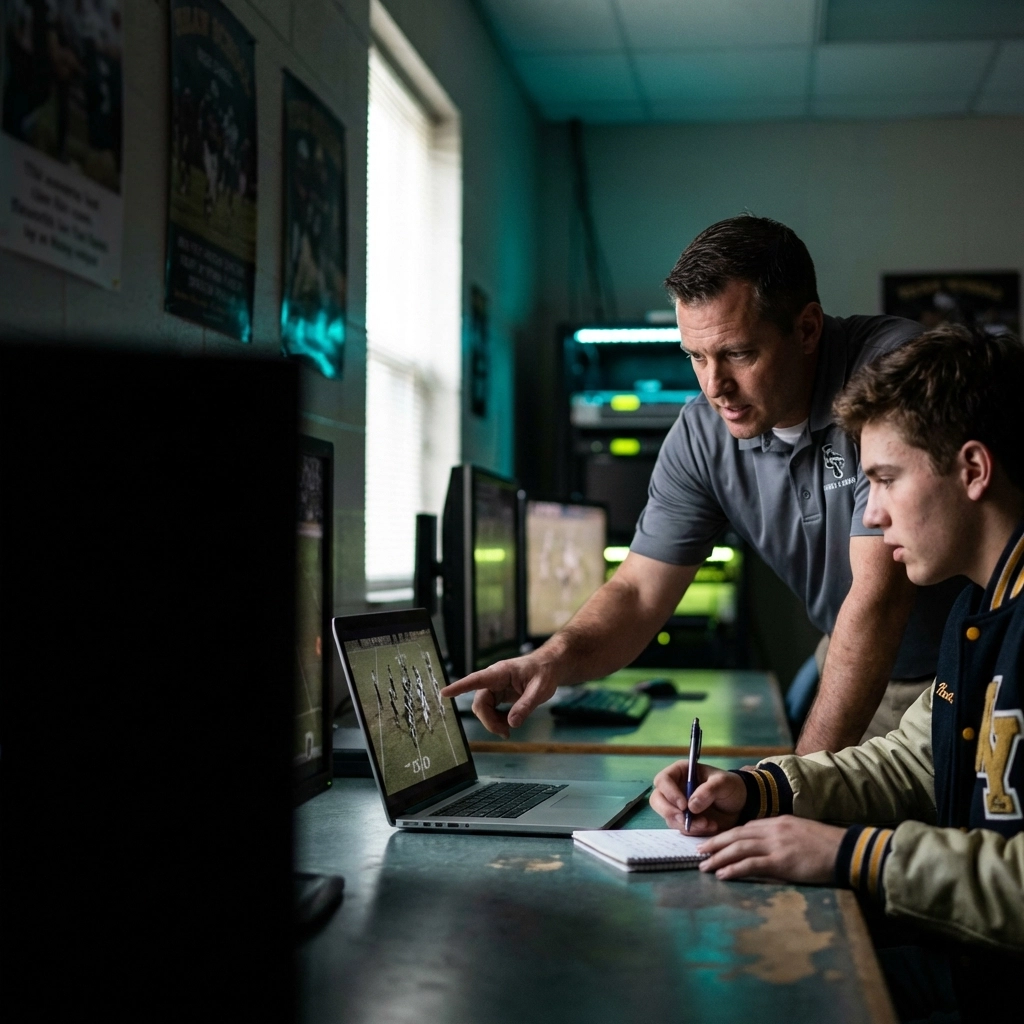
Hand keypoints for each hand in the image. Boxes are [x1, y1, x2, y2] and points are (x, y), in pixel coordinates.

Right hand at [440, 653, 559, 737]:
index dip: (460, 687)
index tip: (444, 692)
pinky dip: (497, 721)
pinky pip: (490, 711)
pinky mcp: (498, 695)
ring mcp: (494, 688)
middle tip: (505, 733)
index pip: (476, 679)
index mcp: (500, 672)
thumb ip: (526, 706)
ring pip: (483, 709)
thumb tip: (511, 724)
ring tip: (509, 730)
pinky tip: (509, 724)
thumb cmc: (544, 672)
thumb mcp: (540, 690)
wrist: (549, 667)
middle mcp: (493, 680)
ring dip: (493, 722)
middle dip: (489, 720)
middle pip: (480, 703)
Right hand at [649, 762, 746, 834]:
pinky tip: (710, 826)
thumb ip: (708, 790)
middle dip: (670, 812)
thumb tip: (691, 805)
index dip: (669, 793)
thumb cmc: (730, 786)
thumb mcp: (723, 783)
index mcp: (680, 773)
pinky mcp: (684, 820)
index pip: (663, 780)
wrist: (741, 804)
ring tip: (708, 823)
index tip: (683, 805)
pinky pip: (681, 828)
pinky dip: (694, 830)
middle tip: (685, 820)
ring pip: (669, 817)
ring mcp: (678, 806)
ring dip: (686, 824)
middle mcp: (674, 789)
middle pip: (657, 800)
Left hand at [698, 817, 844, 883]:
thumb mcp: (799, 832)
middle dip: (715, 843)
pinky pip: (751, 865)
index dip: (726, 835)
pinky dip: (734, 869)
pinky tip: (722, 874)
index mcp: (777, 822)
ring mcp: (776, 845)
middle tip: (699, 851)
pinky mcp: (781, 862)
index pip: (745, 827)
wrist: (845, 849)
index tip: (713, 841)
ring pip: (739, 849)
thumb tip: (765, 845)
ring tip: (704, 866)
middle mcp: (772, 830)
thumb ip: (780, 835)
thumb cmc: (825, 844)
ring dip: (718, 857)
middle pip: (736, 835)